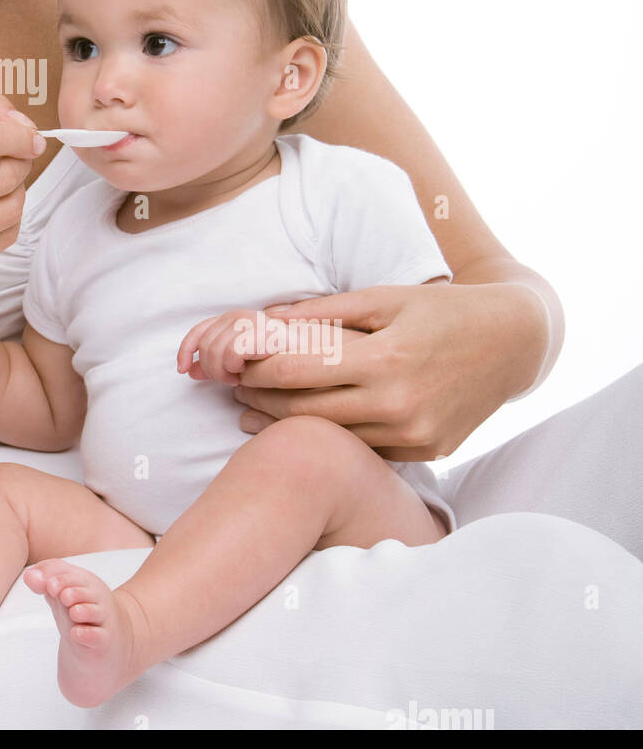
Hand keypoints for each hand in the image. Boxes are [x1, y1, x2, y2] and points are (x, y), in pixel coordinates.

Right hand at [0, 94, 43, 290]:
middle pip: (4, 175)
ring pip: (10, 209)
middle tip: (15, 160)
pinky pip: (5, 238)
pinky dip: (10, 220)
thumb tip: (24, 124)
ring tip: (2, 186)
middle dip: (21, 163)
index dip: (20, 135)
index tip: (32, 138)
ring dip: (19, 192)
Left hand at [205, 282, 547, 457]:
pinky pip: (368, 449)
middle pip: (310, 411)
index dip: (260, 370)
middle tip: (236, 393)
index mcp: (386, 359)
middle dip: (265, 402)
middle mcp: (400, 404)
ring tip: (254, 415)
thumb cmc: (441, 311)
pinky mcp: (428, 450)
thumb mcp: (385, 298)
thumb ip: (326, 311)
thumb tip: (269, 317)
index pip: (301, 371)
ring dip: (291, 426)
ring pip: (336, 437)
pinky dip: (336, 438)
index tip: (236, 365)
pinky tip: (308, 430)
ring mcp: (415, 433)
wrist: (512, 343)